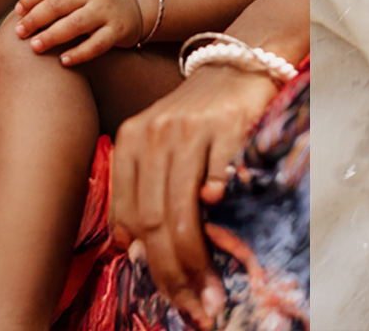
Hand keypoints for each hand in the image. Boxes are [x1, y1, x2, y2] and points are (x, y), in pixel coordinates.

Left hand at [13, 0, 143, 64]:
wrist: (139, 4)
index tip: (18, 12)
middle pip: (59, 3)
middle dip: (35, 18)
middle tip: (18, 33)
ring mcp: (107, 11)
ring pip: (76, 24)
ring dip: (52, 36)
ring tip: (35, 47)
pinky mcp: (118, 30)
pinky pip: (97, 44)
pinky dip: (79, 53)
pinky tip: (63, 62)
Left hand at [110, 64, 278, 329]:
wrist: (238, 62)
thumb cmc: (199, 115)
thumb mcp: (160, 144)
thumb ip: (144, 191)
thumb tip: (135, 254)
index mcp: (131, 140)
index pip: (131, 218)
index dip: (150, 265)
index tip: (172, 297)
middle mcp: (155, 133)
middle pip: (155, 220)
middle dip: (175, 274)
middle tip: (196, 307)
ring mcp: (192, 129)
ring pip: (183, 210)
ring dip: (198, 261)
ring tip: (212, 293)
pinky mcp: (228, 124)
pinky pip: (221, 180)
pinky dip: (223, 212)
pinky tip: (231, 240)